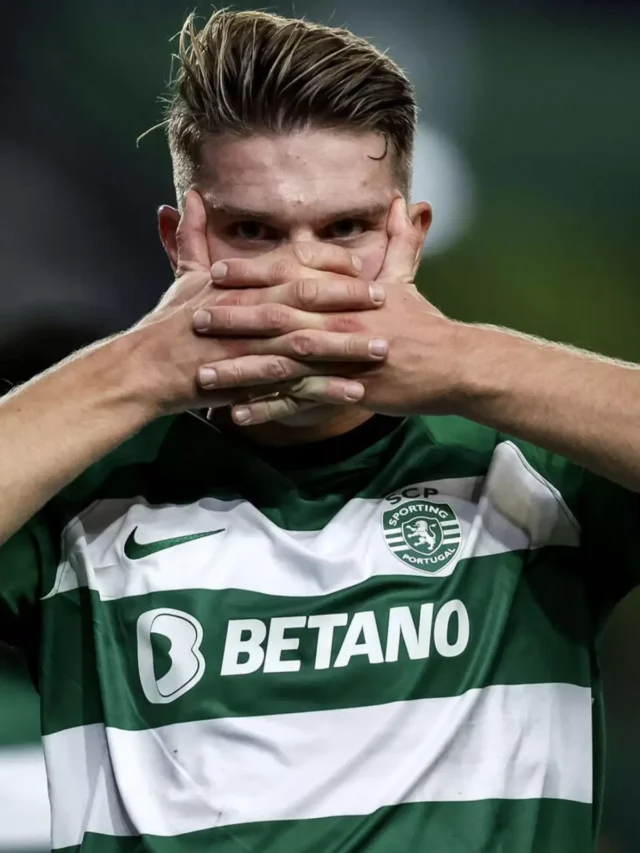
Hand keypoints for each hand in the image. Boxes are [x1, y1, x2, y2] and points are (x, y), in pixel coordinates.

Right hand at [130, 191, 386, 414]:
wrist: (145, 368)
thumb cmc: (167, 323)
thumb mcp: (184, 276)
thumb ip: (194, 237)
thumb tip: (190, 197)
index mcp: (241, 281)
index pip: (293, 263)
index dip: (329, 263)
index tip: (359, 266)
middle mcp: (250, 308)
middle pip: (309, 296)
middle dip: (350, 297)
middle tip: (386, 299)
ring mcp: (251, 345)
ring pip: (309, 341)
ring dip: (348, 346)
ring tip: (383, 349)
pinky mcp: (249, 381)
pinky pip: (295, 385)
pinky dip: (326, 390)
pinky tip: (355, 393)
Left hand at [192, 197, 460, 424]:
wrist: (453, 366)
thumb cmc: (427, 324)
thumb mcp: (409, 279)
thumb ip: (400, 241)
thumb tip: (405, 203)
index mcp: (345, 294)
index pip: (291, 277)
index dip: (252, 273)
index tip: (216, 271)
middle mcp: (338, 322)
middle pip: (278, 317)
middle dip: (234, 317)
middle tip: (194, 317)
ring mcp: (340, 359)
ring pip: (281, 364)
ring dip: (240, 369)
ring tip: (203, 374)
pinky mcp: (346, 392)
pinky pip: (300, 404)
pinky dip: (268, 410)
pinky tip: (237, 415)